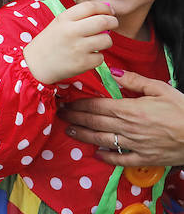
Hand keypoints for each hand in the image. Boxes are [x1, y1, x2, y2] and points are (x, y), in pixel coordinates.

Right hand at [23, 1, 116, 84]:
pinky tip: (87, 57)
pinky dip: (97, 57)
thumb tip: (107, 12)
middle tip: (112, 24)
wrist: (35, 65)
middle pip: (103, 21)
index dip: (104, 8)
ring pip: (106, 40)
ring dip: (106, 41)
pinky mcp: (82, 63)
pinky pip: (101, 57)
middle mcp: (71, 31)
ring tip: (97, 43)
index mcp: (64, 19)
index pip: (90, 6)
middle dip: (113, 22)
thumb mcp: (58, 24)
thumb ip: (79, 17)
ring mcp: (77, 48)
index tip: (109, 12)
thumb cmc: (50, 42)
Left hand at [60, 70, 183, 165]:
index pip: (97, 106)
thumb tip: (112, 72)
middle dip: (75, 118)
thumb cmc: (183, 109)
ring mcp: (135, 144)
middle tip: (60, 114)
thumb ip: (135, 81)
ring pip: (102, 140)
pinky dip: (106, 157)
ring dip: (83, 135)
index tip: (67, 101)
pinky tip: (96, 154)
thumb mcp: (161, 89)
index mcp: (131, 109)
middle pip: (95, 122)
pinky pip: (121, 159)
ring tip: (69, 131)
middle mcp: (129, 128)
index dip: (80, 104)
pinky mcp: (145, 158)